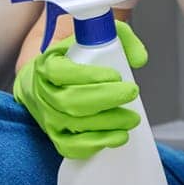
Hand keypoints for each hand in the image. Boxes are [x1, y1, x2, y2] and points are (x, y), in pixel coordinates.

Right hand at [13, 19, 149, 159]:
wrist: (46, 83)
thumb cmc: (72, 60)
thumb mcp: (92, 37)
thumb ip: (120, 37)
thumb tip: (140, 59)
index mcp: (47, 66)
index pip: (62, 72)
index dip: (89, 76)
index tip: (116, 75)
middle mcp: (44, 93)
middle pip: (71, 101)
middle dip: (106, 99)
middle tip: (132, 93)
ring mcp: (48, 118)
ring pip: (75, 125)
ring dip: (108, 123)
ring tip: (132, 118)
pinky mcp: (56, 137)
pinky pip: (72, 147)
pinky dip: (96, 144)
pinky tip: (118, 137)